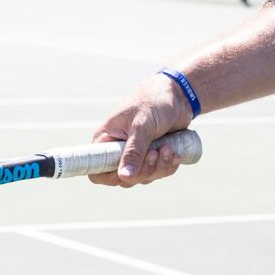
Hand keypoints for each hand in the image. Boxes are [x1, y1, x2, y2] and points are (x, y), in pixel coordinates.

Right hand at [88, 73, 193, 187]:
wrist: (178, 95)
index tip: (128, 174)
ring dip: (158, 167)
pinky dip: (168, 166)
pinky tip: (175, 152)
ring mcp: (136, 155)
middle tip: (155, 153)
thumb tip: (124, 177)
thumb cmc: (153, 102)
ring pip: (143, 178)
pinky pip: (157, 173)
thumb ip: (133, 152)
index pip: (96, 170)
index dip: (108, 178)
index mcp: (106, 140)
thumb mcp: (141, 126)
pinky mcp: (152, 156)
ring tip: (169, 148)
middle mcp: (117, 150)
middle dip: (143, 171)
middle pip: (123, 179)